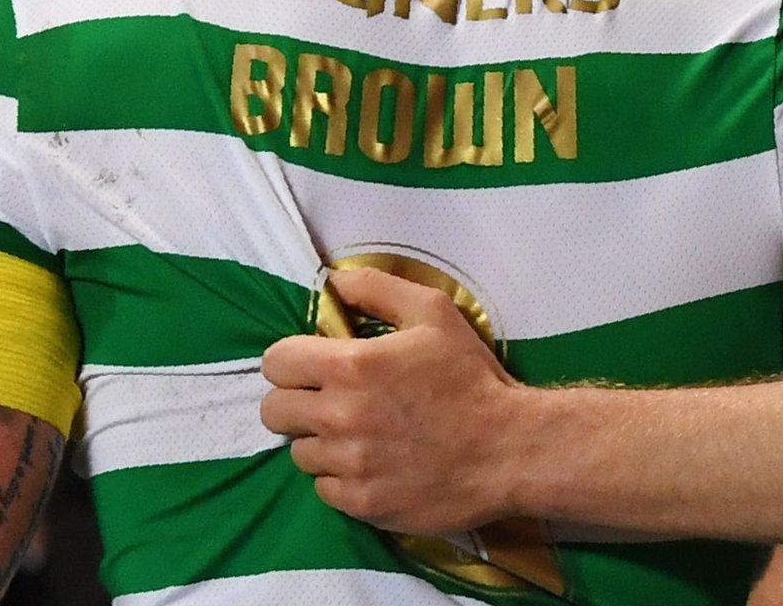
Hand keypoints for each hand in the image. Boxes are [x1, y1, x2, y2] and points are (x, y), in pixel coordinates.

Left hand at [260, 266, 522, 534]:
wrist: (508, 448)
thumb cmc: (470, 377)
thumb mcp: (435, 314)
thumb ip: (377, 290)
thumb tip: (334, 281)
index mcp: (351, 365)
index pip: (275, 362)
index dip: (293, 360)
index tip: (317, 366)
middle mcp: (339, 416)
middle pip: (274, 411)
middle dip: (298, 402)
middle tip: (334, 402)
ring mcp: (348, 464)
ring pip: (299, 452)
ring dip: (323, 442)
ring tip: (363, 435)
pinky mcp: (360, 502)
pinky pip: (324, 488)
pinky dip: (343, 477)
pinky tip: (376, 464)